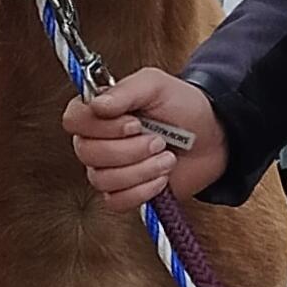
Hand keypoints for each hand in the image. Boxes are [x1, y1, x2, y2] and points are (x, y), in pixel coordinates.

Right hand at [63, 70, 227, 210]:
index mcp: (99, 111)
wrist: (213, 138)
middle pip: (86, 152)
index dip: (100, 126)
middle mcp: (98, 140)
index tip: (133, 123)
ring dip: (141, 170)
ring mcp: (109, 169)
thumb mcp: (156, 86)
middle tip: (158, 141)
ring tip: (166, 158)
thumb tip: (96, 104)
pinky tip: (161, 178)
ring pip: (102, 179)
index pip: (74, 120)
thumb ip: (125, 91)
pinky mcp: (124, 193)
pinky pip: (116, 201)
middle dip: (128, 150)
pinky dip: (143, 190)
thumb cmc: (183, 107)